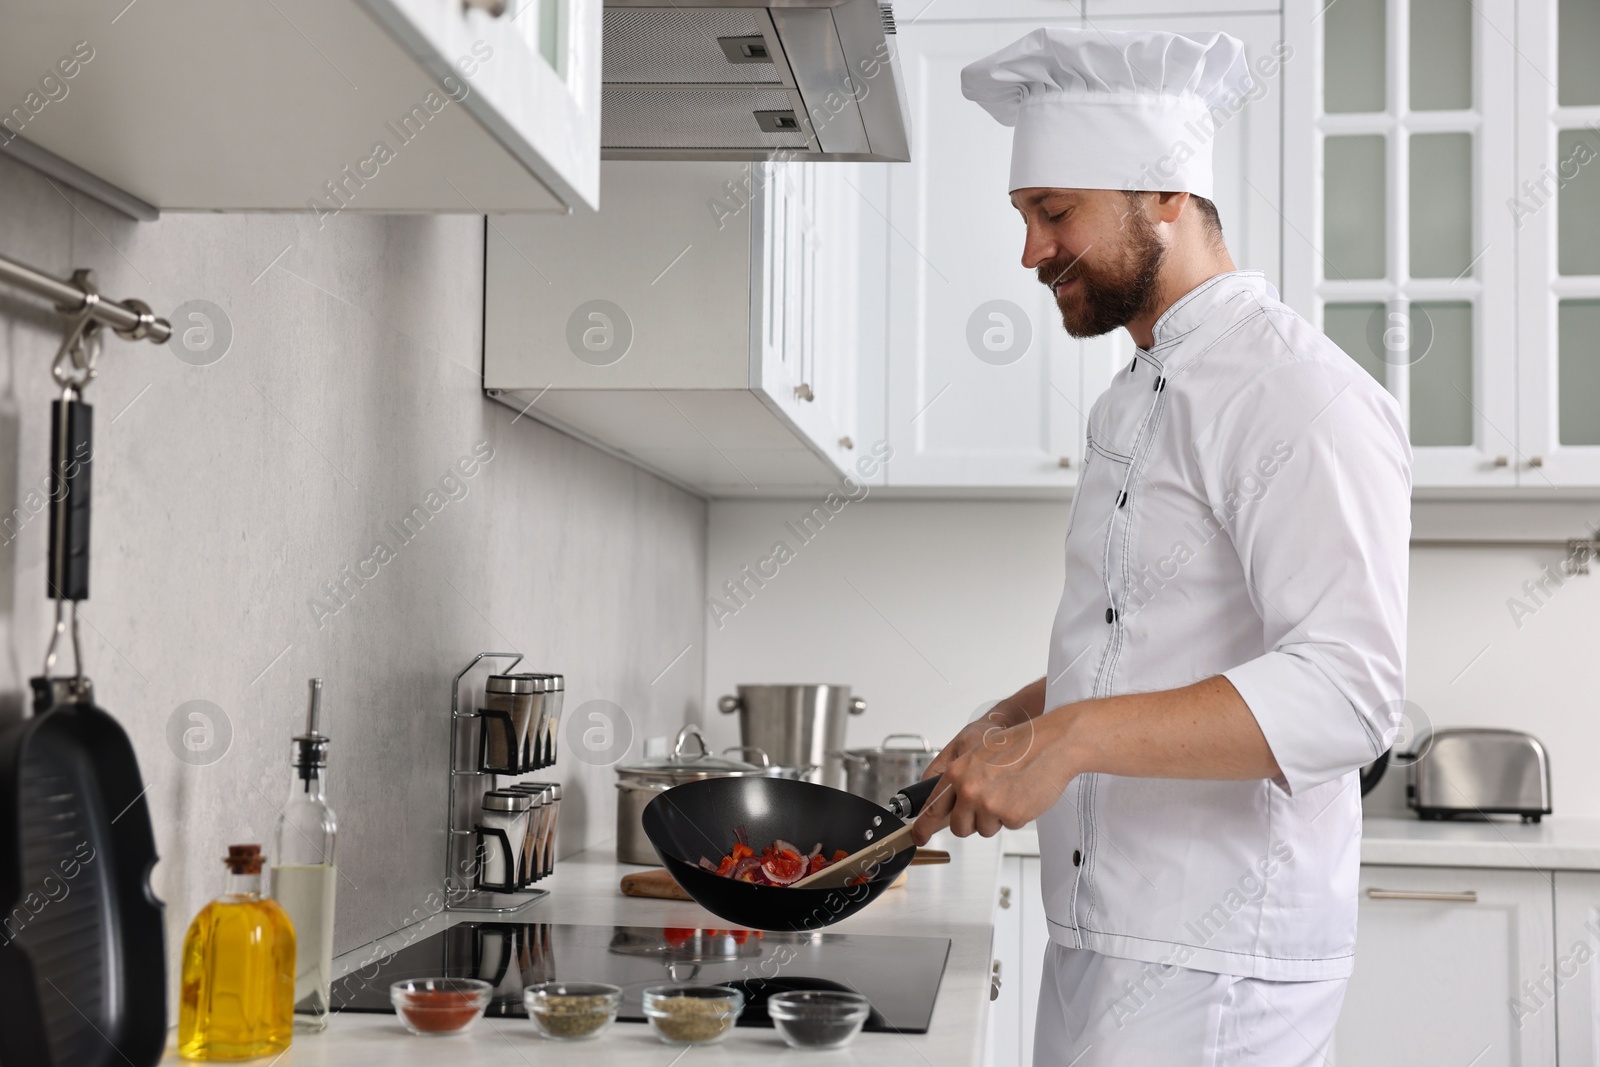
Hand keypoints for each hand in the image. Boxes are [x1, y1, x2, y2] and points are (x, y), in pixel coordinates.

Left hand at [911, 710, 1077, 844]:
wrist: (1050, 744)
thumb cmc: (1017, 745)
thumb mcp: (976, 751)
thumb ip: (957, 775)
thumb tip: (945, 800)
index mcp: (957, 772)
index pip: (933, 807)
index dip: (923, 826)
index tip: (918, 837)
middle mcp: (969, 790)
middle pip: (959, 827)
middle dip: (971, 822)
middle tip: (987, 805)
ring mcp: (989, 805)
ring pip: (984, 829)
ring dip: (995, 817)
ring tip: (1009, 791)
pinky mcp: (1010, 816)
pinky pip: (1008, 826)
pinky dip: (1015, 815)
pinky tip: (1022, 794)